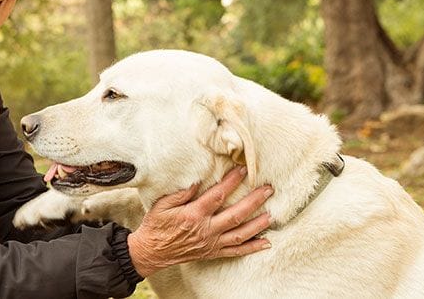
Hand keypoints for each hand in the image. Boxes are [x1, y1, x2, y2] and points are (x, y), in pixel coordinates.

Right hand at [126, 167, 271, 277]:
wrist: (151, 252)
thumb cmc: (156, 226)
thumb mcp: (162, 205)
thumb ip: (181, 193)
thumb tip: (198, 181)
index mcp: (193, 215)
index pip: (217, 196)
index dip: (231, 182)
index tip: (243, 170)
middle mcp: (205, 230)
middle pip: (236, 215)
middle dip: (254, 201)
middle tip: (268, 189)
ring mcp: (211, 243)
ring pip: (240, 234)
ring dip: (258, 224)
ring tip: (271, 214)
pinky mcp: (212, 252)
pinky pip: (236, 252)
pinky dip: (252, 248)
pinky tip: (265, 243)